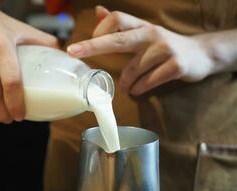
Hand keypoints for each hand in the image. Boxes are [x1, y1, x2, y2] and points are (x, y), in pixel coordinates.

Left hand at [67, 6, 214, 95]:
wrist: (201, 54)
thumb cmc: (165, 46)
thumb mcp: (144, 33)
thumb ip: (121, 26)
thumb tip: (98, 12)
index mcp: (143, 26)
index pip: (117, 19)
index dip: (99, 30)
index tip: (84, 45)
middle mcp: (152, 34)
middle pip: (120, 38)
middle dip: (94, 46)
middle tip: (75, 53)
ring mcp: (165, 49)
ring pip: (134, 69)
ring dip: (126, 83)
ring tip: (126, 89)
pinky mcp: (176, 66)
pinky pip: (149, 81)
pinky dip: (140, 89)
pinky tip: (137, 91)